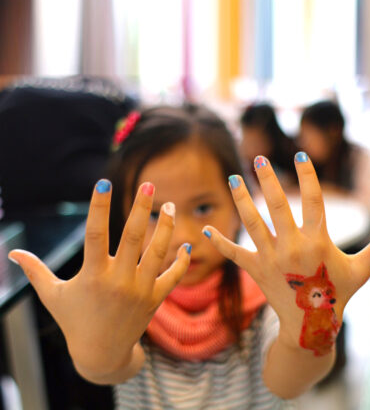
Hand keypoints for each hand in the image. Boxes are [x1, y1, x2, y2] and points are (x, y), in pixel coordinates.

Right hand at [9, 180, 189, 377]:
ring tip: (169, 205)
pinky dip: (181, 261)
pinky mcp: (155, 299)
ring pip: (157, 252)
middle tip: (148, 184)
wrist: (102, 354)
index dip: (99, 207)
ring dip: (166, 227)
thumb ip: (36, 271)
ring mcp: (140, 290)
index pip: (95, 234)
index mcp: (93, 275)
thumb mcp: (53, 295)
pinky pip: (173, 276)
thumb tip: (12, 253)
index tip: (103, 183)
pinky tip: (185, 244)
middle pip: (133, 238)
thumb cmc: (74, 320)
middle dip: (141, 208)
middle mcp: (119, 281)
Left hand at [203, 153, 369, 351]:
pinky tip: (204, 229)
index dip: (307, 175)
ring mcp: (271, 258)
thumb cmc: (337, 294)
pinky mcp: (255, 270)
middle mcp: (292, 246)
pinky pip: (234, 253)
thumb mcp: (360, 270)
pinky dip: (219, 242)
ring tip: (233, 178)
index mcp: (318, 240)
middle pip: (277, 205)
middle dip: (267, 180)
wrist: (311, 324)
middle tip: (258, 158)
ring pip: (253, 222)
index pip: (313, 199)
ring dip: (241, 199)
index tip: (299, 154)